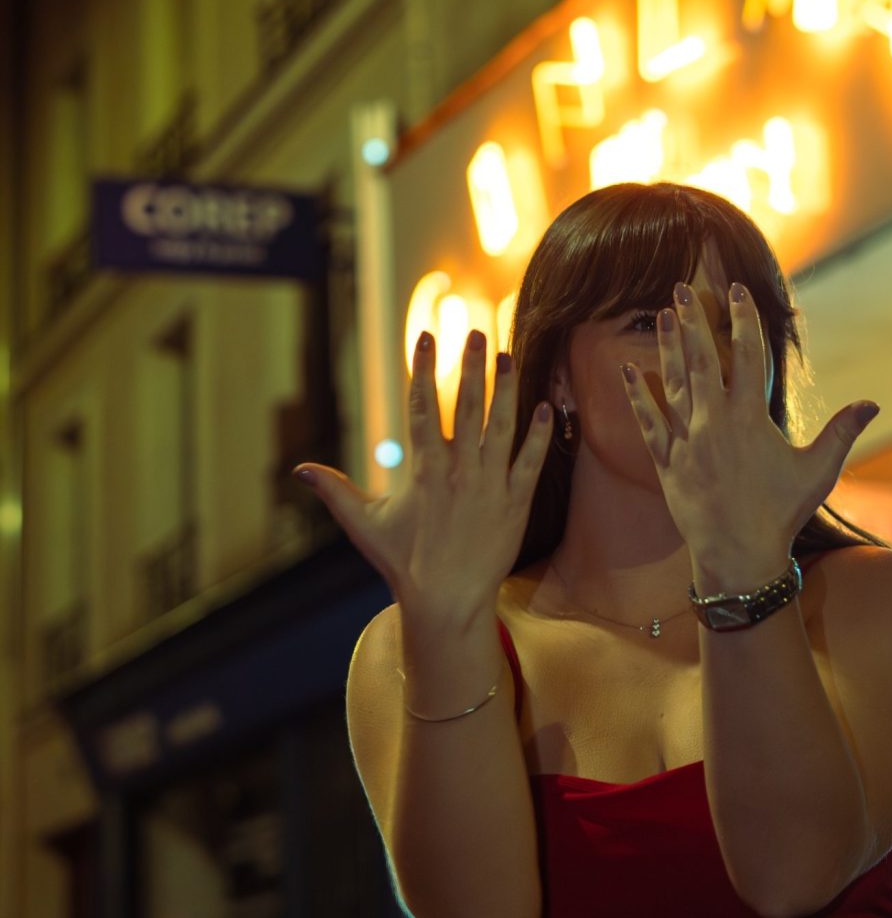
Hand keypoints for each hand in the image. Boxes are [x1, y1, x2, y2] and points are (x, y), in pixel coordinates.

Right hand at [293, 330, 553, 613]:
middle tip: (479, 332)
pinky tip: (547, 406)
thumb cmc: (403, 563)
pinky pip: (531, 463)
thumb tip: (299, 470)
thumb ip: (335, 491)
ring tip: (510, 356)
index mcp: (424, 471)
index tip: (426, 337)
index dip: (422, 370)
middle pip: (466, 408)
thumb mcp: (365, 525)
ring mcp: (490, 486)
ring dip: (506, 390)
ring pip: (501, 428)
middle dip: (472, 367)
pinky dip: (540, 436)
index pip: (421, 408)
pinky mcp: (515, 504)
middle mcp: (459, 472)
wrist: (447, 603)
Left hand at [620, 281, 879, 565]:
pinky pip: (647, 422)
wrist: (738, 554)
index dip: (742, 320)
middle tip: (680, 290)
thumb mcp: (816, 472)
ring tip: (660, 315)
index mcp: (750, 419)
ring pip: (672, 383)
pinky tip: (627, 370)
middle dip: (692, 322)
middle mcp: (714, 422)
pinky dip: (636, 396)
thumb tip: (872, 404)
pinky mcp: (666, 460)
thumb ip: (841, 433)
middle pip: (701, 360)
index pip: (746, 356)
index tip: (736, 291)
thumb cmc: (780, 513)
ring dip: (666, 347)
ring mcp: (687, 440)